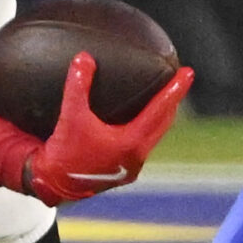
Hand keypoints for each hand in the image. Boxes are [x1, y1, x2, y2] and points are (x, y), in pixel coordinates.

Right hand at [22, 51, 195, 204]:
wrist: (54, 185)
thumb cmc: (63, 153)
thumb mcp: (70, 116)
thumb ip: (77, 86)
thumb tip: (84, 58)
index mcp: (131, 142)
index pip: (160, 110)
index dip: (175, 90)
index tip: (188, 73)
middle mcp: (137, 156)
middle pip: (164, 123)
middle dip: (172, 101)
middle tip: (179, 81)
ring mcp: (131, 166)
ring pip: (154, 135)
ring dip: (160, 116)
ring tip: (163, 99)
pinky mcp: (122, 171)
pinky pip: (142, 144)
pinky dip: (145, 128)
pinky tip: (137, 121)